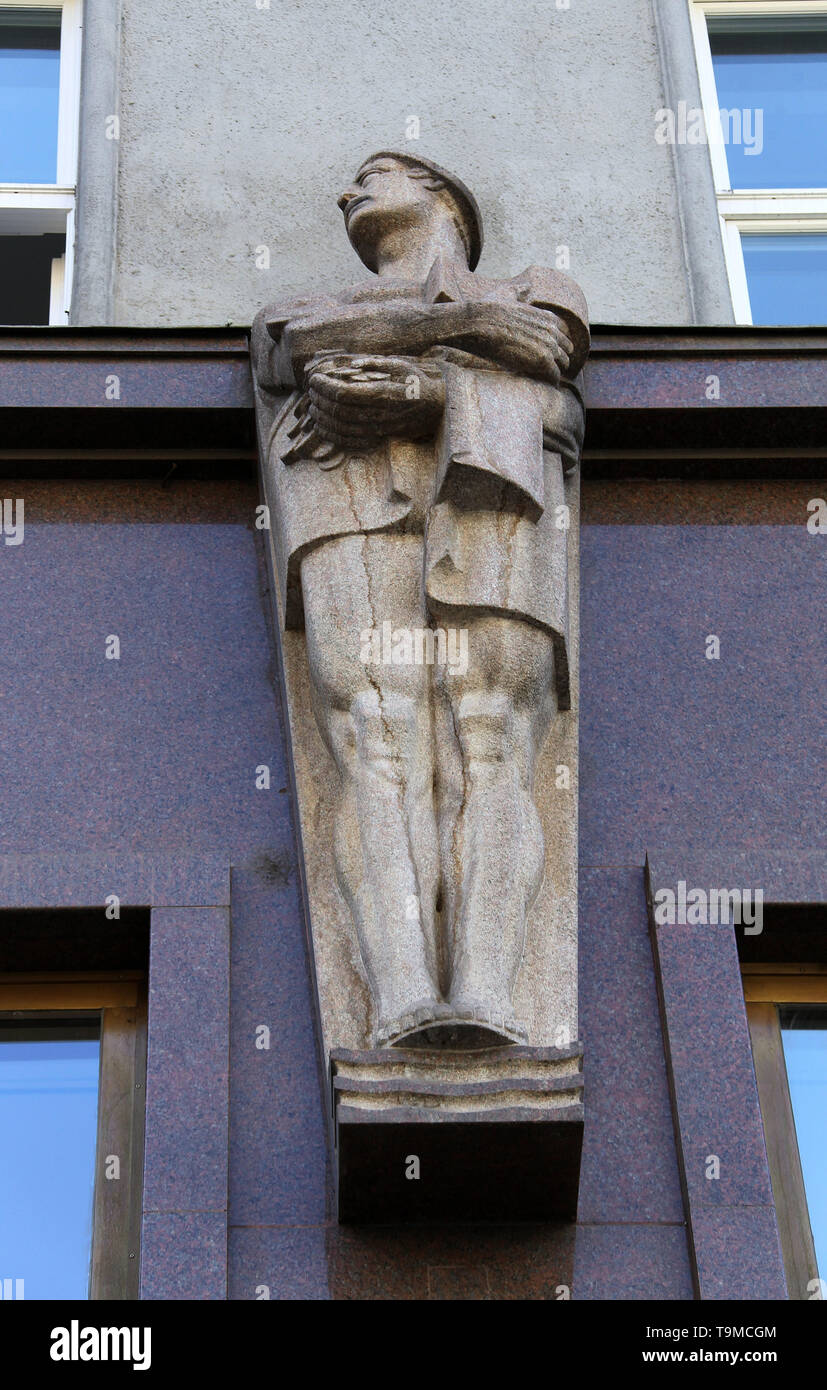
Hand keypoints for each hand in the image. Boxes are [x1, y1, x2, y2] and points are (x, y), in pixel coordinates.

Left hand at [306, 354, 444, 446]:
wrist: (436, 409)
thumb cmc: (416, 383)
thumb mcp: (401, 365)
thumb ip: (375, 363)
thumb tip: (352, 363)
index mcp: (382, 393)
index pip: (343, 393)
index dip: (324, 387)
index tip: (314, 379)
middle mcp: (379, 414)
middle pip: (338, 410)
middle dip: (319, 400)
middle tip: (312, 390)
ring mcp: (378, 429)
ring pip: (340, 428)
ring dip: (322, 417)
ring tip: (313, 406)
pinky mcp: (377, 438)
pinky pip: (349, 441)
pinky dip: (331, 435)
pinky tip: (321, 427)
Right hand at [457, 301, 572, 382]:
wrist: (480, 323)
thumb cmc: (488, 309)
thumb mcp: (507, 293)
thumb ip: (520, 290)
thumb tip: (525, 286)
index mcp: (547, 316)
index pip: (563, 332)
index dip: (556, 342)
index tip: (548, 351)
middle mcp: (552, 330)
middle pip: (566, 349)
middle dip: (559, 357)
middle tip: (548, 367)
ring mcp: (549, 346)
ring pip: (563, 363)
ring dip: (554, 370)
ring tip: (544, 377)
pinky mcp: (543, 361)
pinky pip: (554, 376)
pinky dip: (550, 381)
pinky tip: (542, 383)